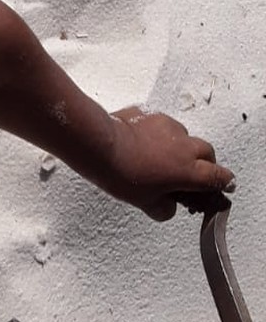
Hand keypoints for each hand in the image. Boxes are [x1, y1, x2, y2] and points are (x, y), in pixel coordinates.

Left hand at [102, 106, 233, 219]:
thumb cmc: (121, 174)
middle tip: (190, 173)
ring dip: (180, 147)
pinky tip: (143, 143)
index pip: (219, 176)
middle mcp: (184, 146)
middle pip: (207, 152)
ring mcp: (168, 126)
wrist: (99, 145)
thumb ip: (165, 207)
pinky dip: (159, 134)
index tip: (221, 186)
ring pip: (185, 136)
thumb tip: (169, 204)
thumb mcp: (145, 203)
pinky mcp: (151, 114)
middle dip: (204, 163)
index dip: (222, 182)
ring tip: (160, 157)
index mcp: (189, 170)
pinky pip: (163, 125)